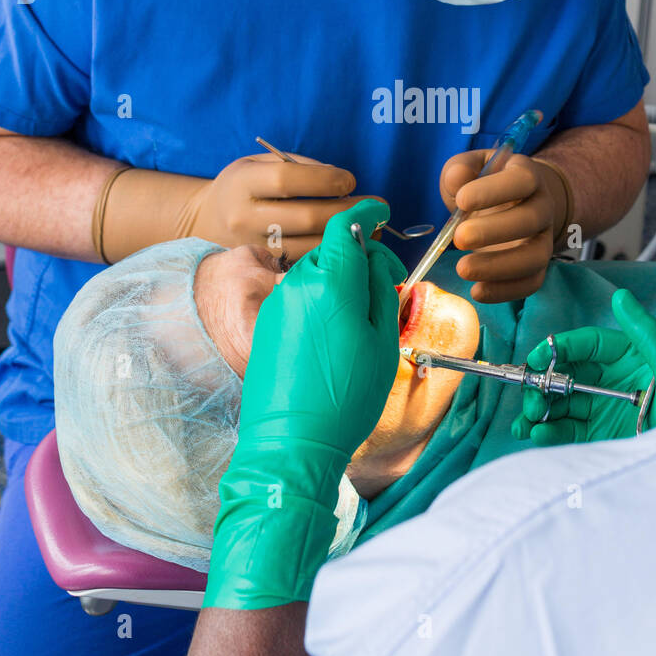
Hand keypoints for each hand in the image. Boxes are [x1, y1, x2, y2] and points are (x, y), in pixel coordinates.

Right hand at [176, 151, 382, 258]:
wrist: (205, 221)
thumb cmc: (246, 186)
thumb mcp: (261, 163)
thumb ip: (299, 167)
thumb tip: (344, 183)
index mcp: (243, 183)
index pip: (288, 180)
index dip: (325, 180)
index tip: (351, 180)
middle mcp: (244, 217)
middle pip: (305, 217)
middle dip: (348, 212)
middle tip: (379, 206)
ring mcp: (253, 248)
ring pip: (309, 247)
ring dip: (347, 239)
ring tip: (374, 229)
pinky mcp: (264, 270)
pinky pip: (304, 266)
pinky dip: (332, 258)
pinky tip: (352, 249)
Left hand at [204, 198, 405, 608]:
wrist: (291, 443)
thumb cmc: (345, 397)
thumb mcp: (382, 342)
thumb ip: (381, 289)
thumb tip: (375, 260)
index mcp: (330, 283)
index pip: (346, 224)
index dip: (367, 212)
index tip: (383, 213)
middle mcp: (297, 284)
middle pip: (334, 251)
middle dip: (362, 260)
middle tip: (388, 288)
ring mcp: (277, 304)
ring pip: (317, 274)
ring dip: (341, 283)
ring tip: (363, 323)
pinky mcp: (267, 323)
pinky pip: (300, 297)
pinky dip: (322, 301)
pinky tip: (336, 337)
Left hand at [439, 150, 568, 302]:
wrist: (511, 203)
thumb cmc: (485, 184)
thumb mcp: (470, 167)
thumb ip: (459, 169)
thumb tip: (456, 180)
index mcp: (527, 175)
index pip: (522, 179)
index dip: (494, 190)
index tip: (461, 200)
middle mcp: (542, 206)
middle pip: (531, 219)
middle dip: (494, 231)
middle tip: (459, 238)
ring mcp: (543, 238)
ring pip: (535, 256)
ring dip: (499, 267)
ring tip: (463, 268)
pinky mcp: (538, 266)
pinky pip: (532, 282)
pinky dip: (506, 291)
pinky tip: (477, 290)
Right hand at [512, 288, 655, 444]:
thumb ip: (647, 333)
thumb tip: (620, 297)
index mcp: (631, 358)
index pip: (587, 345)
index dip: (558, 348)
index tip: (536, 358)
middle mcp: (614, 382)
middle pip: (566, 374)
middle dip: (542, 384)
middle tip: (531, 400)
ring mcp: (605, 411)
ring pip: (560, 404)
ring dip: (538, 411)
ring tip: (526, 424)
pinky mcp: (600, 438)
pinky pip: (566, 431)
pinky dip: (547, 433)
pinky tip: (538, 436)